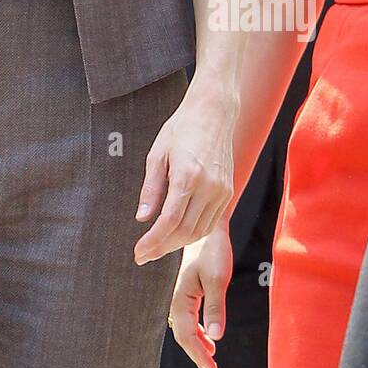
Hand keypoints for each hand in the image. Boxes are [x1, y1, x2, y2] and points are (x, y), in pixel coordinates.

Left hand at [133, 82, 235, 264]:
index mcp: (188, 175)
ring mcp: (221, 191)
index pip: (169, 220)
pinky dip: (193, 233)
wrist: (214, 112)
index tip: (139, 252)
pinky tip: (177, 233)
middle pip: (185, 231)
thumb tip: (142, 217)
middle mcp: (209, 187)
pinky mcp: (228, 192)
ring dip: (177, 243)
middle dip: (162, 247)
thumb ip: (151, 188)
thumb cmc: (181, 128)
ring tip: (157, 246)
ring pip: (199, 231)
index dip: (153, 241)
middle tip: (143, 254)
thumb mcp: (157, 154)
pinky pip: (210, 222)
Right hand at [168, 227, 232, 367]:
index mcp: (181, 297)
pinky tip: (209, 340)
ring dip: (198, 346)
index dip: (199, 357)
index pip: (187, 335)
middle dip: (197, 356)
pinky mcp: (190, 292)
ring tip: (211, 362)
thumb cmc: (212, 250)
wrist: (208, 228)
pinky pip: (190, 320)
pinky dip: (199, 334)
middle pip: (184, 335)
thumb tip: (216, 337)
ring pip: (186, 329)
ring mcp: (183, 296)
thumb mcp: (218, 278)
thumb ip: (215, 307)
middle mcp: (178, 299)